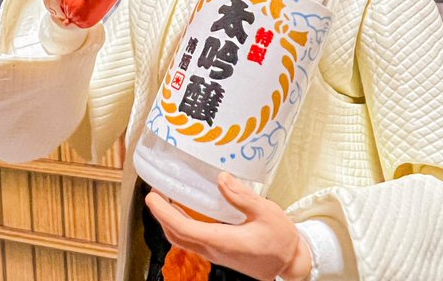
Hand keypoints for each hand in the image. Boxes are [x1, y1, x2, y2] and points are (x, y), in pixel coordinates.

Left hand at [145, 172, 311, 280]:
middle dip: (161, 215)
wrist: (290, 263)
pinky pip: (193, 240)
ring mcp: (216, 254)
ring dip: (170, 220)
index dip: (164, 213)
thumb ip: (241, 196)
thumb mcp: (266, 211)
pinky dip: (183, 225)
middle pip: (177, 236)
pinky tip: (187, 211)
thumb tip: (221, 179)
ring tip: (166, 198)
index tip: (152, 197)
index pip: (184, 229)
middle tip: (155, 193)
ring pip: (184, 240)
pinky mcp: (221, 253)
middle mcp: (214, 251)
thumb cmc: (281, 239)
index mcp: (222, 241)